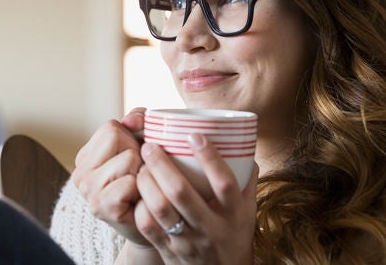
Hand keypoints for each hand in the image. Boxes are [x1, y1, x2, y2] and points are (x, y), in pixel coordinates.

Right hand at [73, 107, 149, 244]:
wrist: (154, 224)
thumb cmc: (147, 183)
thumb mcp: (141, 144)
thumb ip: (137, 121)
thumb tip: (131, 120)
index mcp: (86, 156)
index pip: (111, 127)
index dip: (131, 139)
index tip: (133, 160)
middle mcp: (80, 172)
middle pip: (116, 136)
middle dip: (136, 153)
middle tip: (137, 175)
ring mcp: (88, 190)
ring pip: (128, 157)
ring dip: (142, 172)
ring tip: (139, 188)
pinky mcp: (101, 206)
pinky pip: (130, 181)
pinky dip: (141, 189)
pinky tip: (137, 200)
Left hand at [134, 133, 258, 263]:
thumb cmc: (235, 236)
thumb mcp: (248, 212)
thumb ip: (246, 180)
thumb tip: (244, 145)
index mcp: (234, 214)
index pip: (224, 183)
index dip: (210, 157)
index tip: (195, 135)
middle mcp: (211, 227)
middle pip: (181, 193)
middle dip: (162, 165)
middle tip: (150, 145)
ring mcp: (188, 241)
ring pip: (161, 208)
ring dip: (147, 183)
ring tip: (141, 166)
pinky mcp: (169, 251)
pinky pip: (148, 227)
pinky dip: (140, 206)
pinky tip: (137, 191)